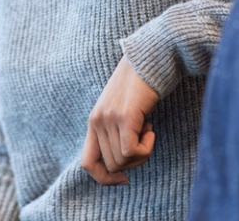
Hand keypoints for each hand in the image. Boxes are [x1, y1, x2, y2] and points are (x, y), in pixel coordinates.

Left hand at [81, 55, 158, 184]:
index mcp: (94, 121)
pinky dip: (146, 148)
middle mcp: (97, 120)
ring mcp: (109, 118)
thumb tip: (122, 165)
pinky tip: (151, 128)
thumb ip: (117, 131)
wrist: (149, 58)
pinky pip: (131, 151)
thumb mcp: (122, 110)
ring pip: (123, 161)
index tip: (125, 178)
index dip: (105, 179)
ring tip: (147, 127)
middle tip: (143, 137)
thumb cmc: (141, 86)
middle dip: (133, 161)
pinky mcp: (124, 116)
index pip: (87, 164)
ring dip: (141, 152)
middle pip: (112, 165)